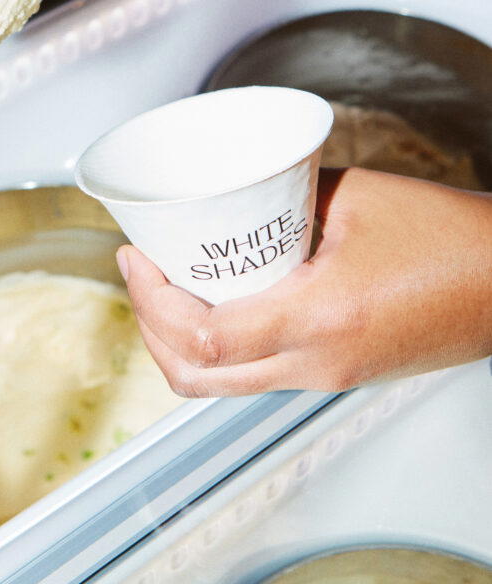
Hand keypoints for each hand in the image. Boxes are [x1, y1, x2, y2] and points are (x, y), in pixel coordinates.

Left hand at [116, 168, 491, 395]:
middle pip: (196, 377)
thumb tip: (227, 200)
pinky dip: (215, 349)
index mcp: (319, 321)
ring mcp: (324, 378)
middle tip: (140, 273)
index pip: (203, 337)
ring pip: (220, 385)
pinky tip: (214, 304)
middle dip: (149, 328)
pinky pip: (252, 376)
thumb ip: (282, 201)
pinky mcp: (334, 376)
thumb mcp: (352, 198)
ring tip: (166, 288)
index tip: (135, 258)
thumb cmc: (448, 237)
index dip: (151, 302)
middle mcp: (316, 365)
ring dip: (177, 343)